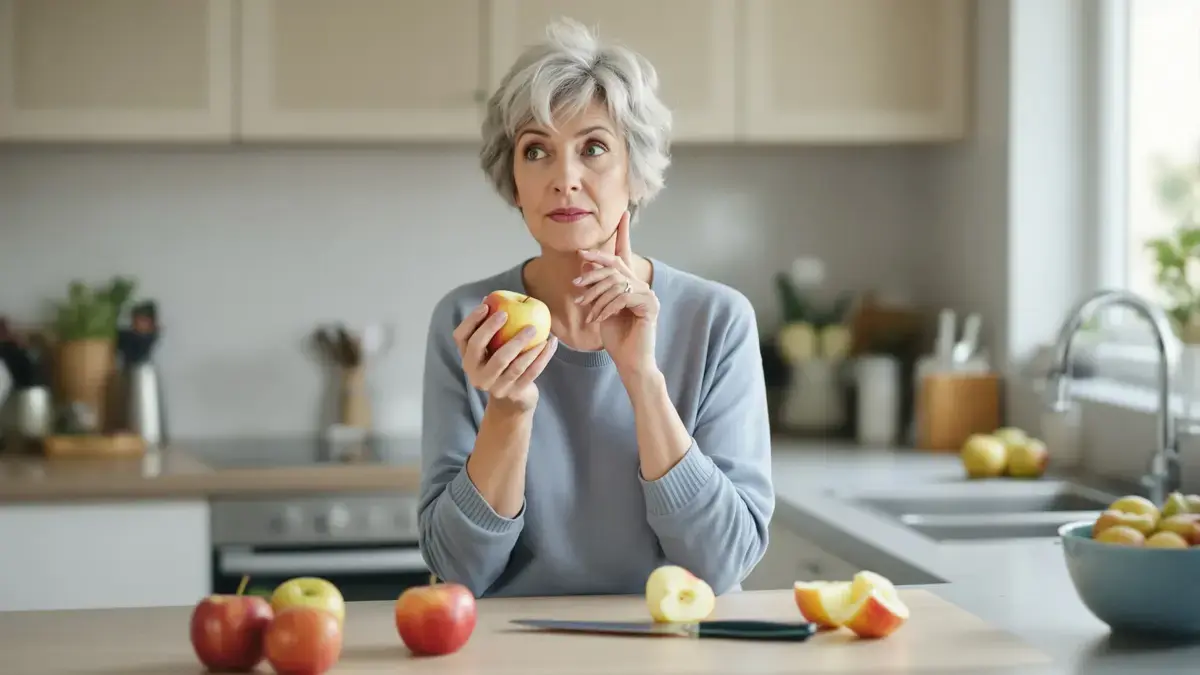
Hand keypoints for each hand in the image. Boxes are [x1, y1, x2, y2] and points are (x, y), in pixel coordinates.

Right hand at [453, 304, 558, 411]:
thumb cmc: (502, 364)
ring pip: (508, 362)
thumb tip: (492, 297)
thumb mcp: (493, 349)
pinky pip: (531, 372)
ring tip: (535, 328)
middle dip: (491, 328)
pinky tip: (550, 343)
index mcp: (468, 359)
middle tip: (508, 313)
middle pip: (479, 348)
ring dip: (522, 343)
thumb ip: (491, 328)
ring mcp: (495, 386)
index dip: (471, 320)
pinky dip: (542, 357)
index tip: (486, 306)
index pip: (461, 337)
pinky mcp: (514, 393)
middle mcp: (476, 374)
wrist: (512, 401)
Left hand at [574, 211, 659, 378]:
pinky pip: (622, 296)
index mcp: (630, 283)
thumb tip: (586, 264)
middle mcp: (641, 285)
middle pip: (615, 265)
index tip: (622, 215)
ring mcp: (648, 294)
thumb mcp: (598, 308)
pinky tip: (597, 318)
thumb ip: (596, 287)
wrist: (630, 362)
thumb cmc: (614, 337)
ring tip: (583, 308)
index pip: (624, 254)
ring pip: (615, 282)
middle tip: (576, 282)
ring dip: (594, 296)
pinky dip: (606, 307)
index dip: (623, 234)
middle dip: (593, 271)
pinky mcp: (650, 305)